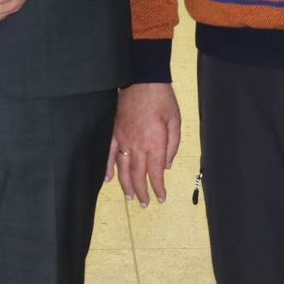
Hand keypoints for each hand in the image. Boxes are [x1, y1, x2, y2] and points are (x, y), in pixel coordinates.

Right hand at [106, 82, 180, 204]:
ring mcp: (123, 139)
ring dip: (126, 185)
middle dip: (142, 191)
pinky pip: (109, 154)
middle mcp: (137, 144)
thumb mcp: (175, 122)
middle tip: (144, 204)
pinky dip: (108, 167)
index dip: (157, 188)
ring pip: (122, 168)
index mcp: (154, 142)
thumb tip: (167, 165)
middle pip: (138, 174)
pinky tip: (108, 178)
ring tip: (130, 197)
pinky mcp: (114, 132)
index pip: (156, 172)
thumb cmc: (162, 100)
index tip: (160, 198)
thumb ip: (172, 146)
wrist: (143, 80)